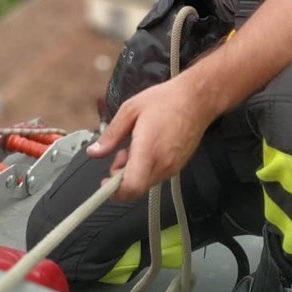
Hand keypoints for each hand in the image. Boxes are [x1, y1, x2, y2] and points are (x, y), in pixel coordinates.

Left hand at [86, 77, 210, 201]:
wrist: (198, 99)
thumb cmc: (165, 100)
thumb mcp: (130, 110)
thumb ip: (111, 135)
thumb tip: (94, 152)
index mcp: (149, 151)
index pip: (132, 187)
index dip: (115, 191)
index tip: (105, 183)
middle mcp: (162, 164)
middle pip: (136, 188)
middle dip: (121, 177)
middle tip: (120, 154)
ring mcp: (173, 167)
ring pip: (146, 182)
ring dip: (134, 171)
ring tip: (136, 145)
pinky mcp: (179, 166)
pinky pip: (157, 175)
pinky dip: (147, 168)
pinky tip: (148, 147)